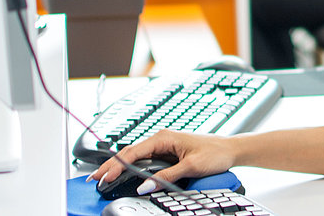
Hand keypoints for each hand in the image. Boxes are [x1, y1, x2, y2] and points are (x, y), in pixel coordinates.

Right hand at [88, 130, 237, 193]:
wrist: (230, 150)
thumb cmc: (214, 153)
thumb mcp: (191, 167)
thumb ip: (166, 177)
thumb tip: (145, 186)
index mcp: (163, 137)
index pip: (133, 152)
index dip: (116, 166)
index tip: (104, 177)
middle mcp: (160, 139)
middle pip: (129, 153)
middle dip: (110, 165)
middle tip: (93, 179)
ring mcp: (162, 145)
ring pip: (134, 156)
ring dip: (118, 166)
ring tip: (103, 178)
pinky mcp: (166, 152)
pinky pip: (143, 160)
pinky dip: (130, 167)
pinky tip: (122, 174)